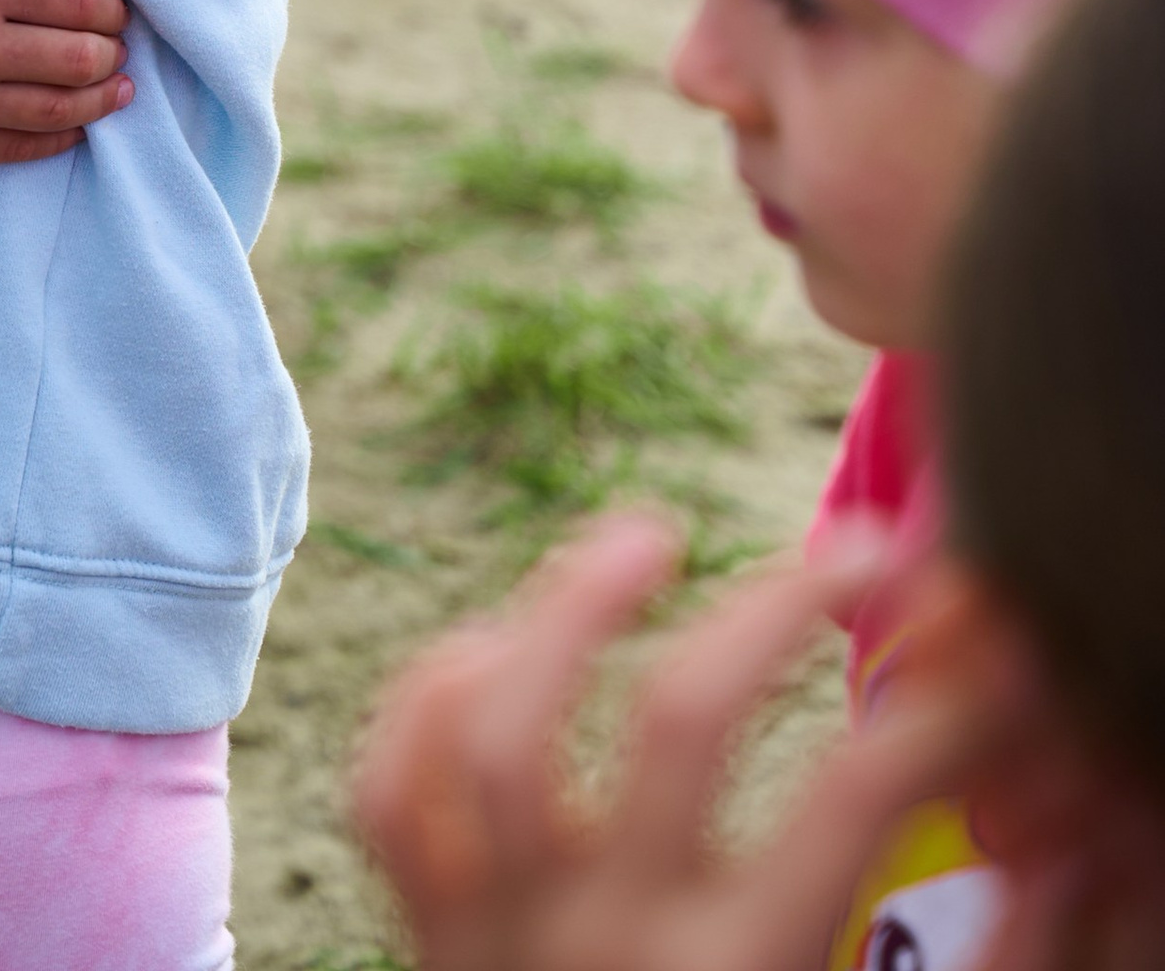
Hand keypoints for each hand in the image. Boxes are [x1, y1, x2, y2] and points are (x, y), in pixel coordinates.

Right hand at [0, 0, 131, 163]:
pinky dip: (61, 137)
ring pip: (58, 109)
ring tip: (120, 88)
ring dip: (101, 100)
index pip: (77, 3)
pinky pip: (19, 147)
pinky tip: (79, 125)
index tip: (115, 8)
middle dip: (111, 53)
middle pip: (77, 59)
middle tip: (118, 46)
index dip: (110, 8)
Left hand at [353, 510, 988, 970]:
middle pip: (678, 724)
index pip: (855, 803)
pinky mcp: (422, 944)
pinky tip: (508, 646)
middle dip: (777, 610)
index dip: (942, 713)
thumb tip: (1073, 856)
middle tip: (850, 553)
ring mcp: (499, 941)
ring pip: (499, 728)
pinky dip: (432, 696)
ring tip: (653, 537)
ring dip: (568, 606)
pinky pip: (393, 794)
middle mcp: (610, 952)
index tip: (995, 656)